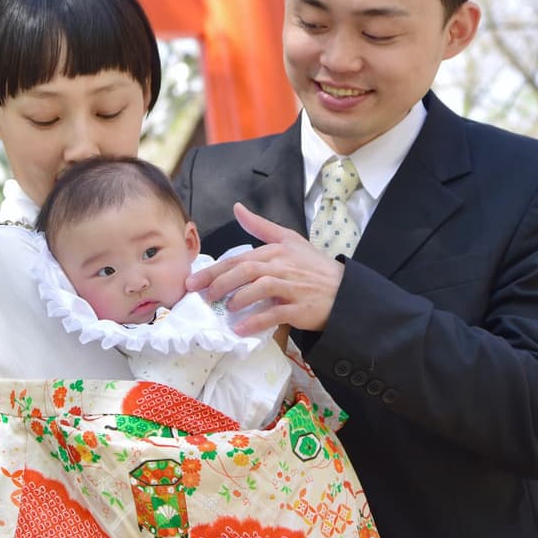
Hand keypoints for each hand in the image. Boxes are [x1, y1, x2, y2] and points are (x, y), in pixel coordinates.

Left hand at [186, 203, 343, 333]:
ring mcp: (291, 287)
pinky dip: (255, 321)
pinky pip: (274, 314)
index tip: (193, 281)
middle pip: (245, 271)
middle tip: (203, 296)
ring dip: (237, 299)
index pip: (238, 259)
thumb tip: (238, 208)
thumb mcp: (289, 240)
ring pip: (259, 289)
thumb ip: (260, 226)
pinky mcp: (300, 308)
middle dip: (219, 284)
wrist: (345, 291)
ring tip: (225, 309)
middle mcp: (282, 266)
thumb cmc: (313, 266)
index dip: (213, 271)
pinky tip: (240, 328)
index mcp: (275, 251)